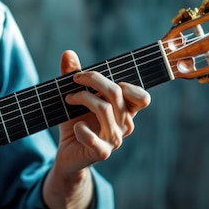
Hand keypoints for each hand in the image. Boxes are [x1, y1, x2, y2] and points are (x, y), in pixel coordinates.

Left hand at [42, 50, 150, 208]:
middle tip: (74, 79)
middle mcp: (124, 125)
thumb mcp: (74, 97)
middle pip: (117, 93)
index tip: (98, 80)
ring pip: (105, 109)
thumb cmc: (75, 123)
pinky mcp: (101, 152)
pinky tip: (76, 126)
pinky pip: (94, 138)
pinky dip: (82, 129)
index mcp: (124, 111)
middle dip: (94, 79)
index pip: (142, 97)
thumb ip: (73, 76)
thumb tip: (68, 53)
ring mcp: (115, 140)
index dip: (126, 85)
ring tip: (67, 99)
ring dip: (82, 99)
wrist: (67, 154)